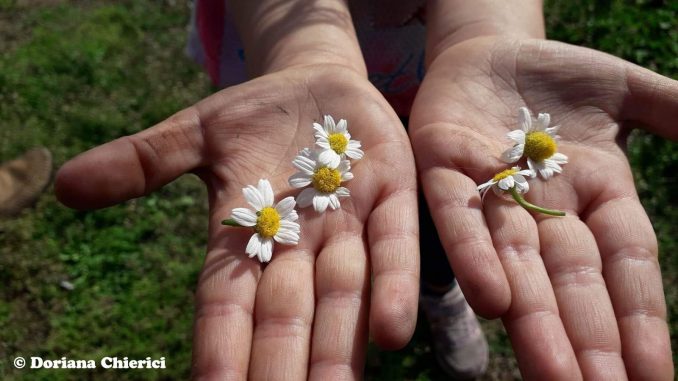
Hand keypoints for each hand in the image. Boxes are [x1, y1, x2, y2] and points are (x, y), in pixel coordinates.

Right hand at [56, 64, 418, 379]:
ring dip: (339, 349)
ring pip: (343, 295)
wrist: (320, 87)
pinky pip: (394, 246)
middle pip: (287, 316)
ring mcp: (348, 225)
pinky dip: (395, 285)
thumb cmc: (254, 118)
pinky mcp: (392, 197)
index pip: (226, 304)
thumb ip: (142, 161)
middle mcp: (298, 246)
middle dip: (282, 365)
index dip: (220, 349)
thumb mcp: (196, 133)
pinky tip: (393, 334)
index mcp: (245, 237)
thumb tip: (64, 185)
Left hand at [409, 36, 676, 379]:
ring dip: (535, 320)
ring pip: (517, 264)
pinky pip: (459, 216)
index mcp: (596, 194)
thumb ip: (673, 113)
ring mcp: (492, 190)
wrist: (488, 50)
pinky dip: (475, 256)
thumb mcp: (625, 92)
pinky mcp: (443, 167)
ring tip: (554, 375)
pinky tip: (494, 301)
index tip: (654, 378)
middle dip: (588, 340)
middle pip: (572, 281)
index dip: (640, 320)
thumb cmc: (556, 77)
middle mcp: (545, 206)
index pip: (625, 266)